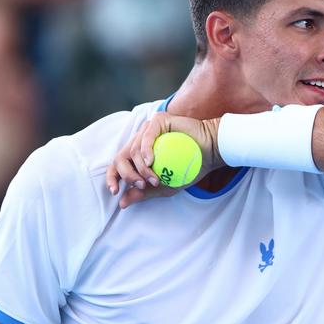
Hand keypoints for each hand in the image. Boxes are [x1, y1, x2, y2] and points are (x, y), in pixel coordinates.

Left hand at [106, 112, 222, 207]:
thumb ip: (144, 193)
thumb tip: (121, 203)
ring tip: (154, 179)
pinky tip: (150, 161)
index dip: (112, 177)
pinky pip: (146, 135)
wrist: (211, 152)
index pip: (118, 164)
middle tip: (141, 186)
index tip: (115, 191)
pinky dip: (145, 149)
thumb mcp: (165, 186)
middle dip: (128, 175)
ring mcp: (148, 129)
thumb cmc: (189, 168)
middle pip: (121, 157)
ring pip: (133, 149)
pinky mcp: (158, 120)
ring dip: (141, 168)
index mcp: (138, 154)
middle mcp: (140, 140)